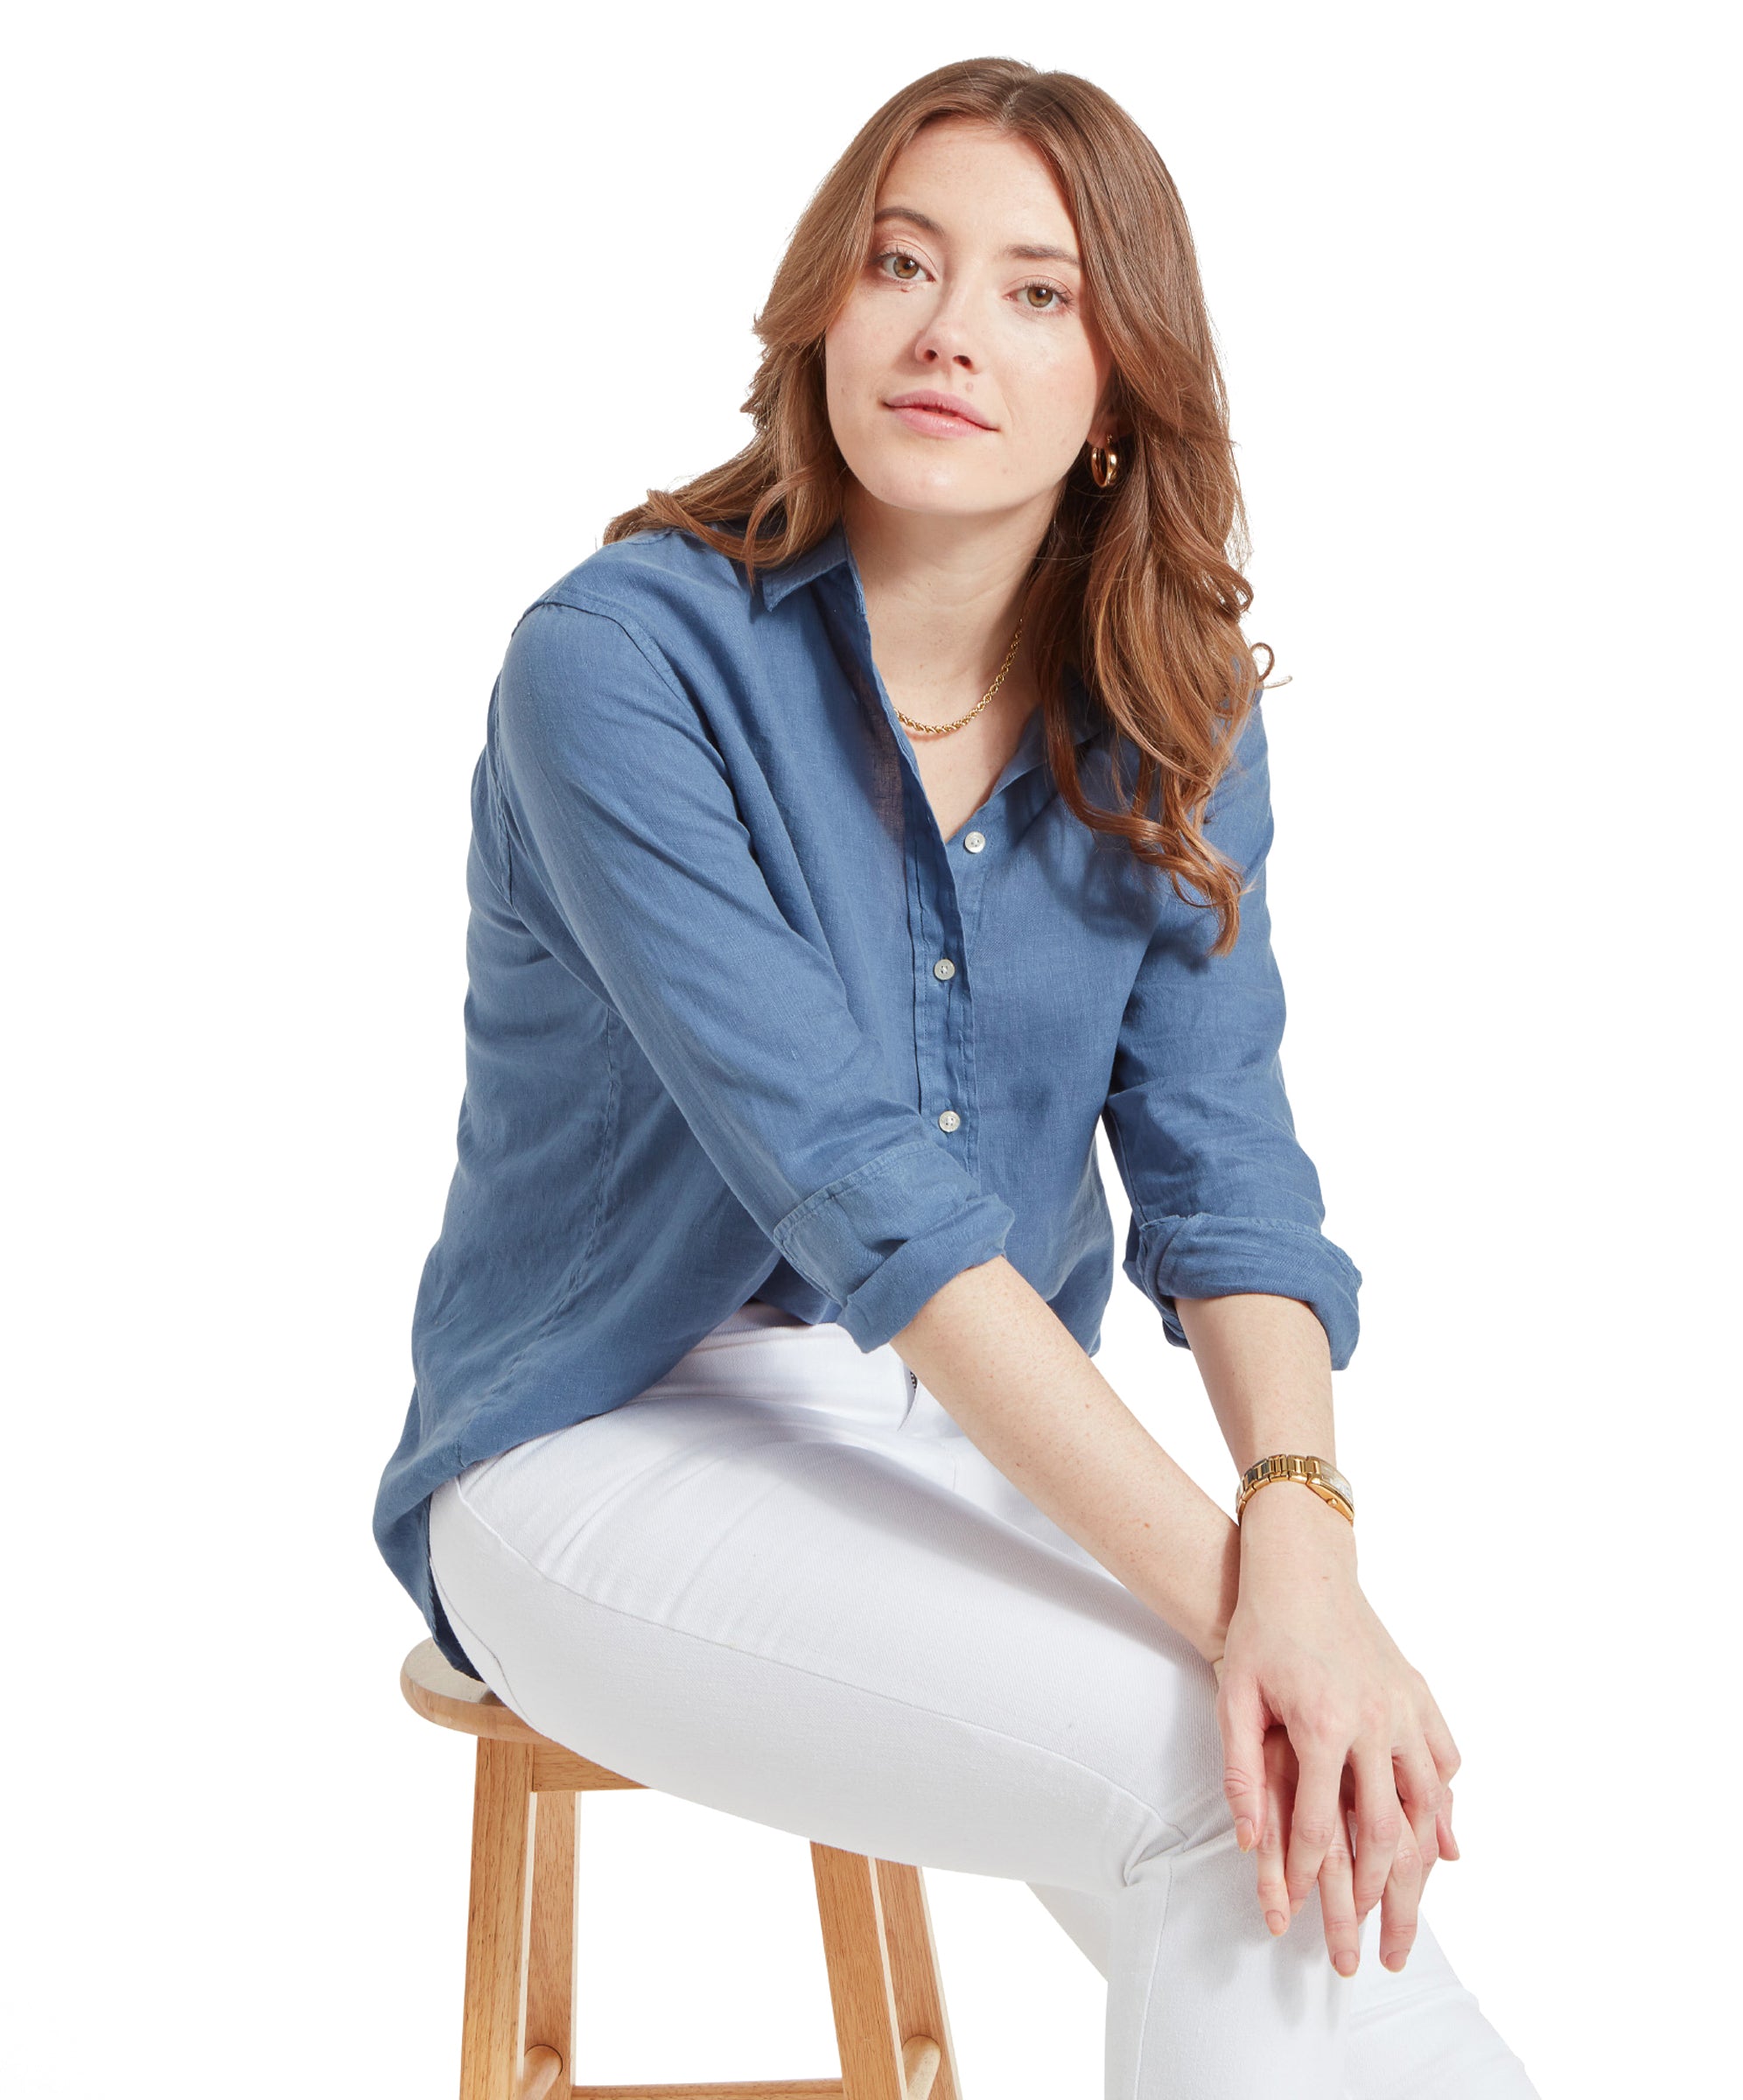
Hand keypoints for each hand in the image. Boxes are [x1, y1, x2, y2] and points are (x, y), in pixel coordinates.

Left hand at [1207, 1536, 1461, 1975]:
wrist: (1301, 1564)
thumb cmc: (1259, 1630)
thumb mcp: (1233, 1695)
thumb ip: (1241, 1770)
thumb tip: (1249, 1841)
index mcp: (1323, 1725)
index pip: (1322, 1827)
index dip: (1312, 1882)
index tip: (1306, 1925)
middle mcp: (1373, 1722)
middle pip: (1388, 1834)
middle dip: (1383, 1903)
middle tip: (1382, 1956)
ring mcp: (1403, 1707)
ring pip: (1429, 1805)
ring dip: (1425, 1869)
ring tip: (1416, 1915)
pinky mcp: (1417, 1692)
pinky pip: (1443, 1758)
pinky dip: (1446, 1804)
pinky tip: (1444, 1841)